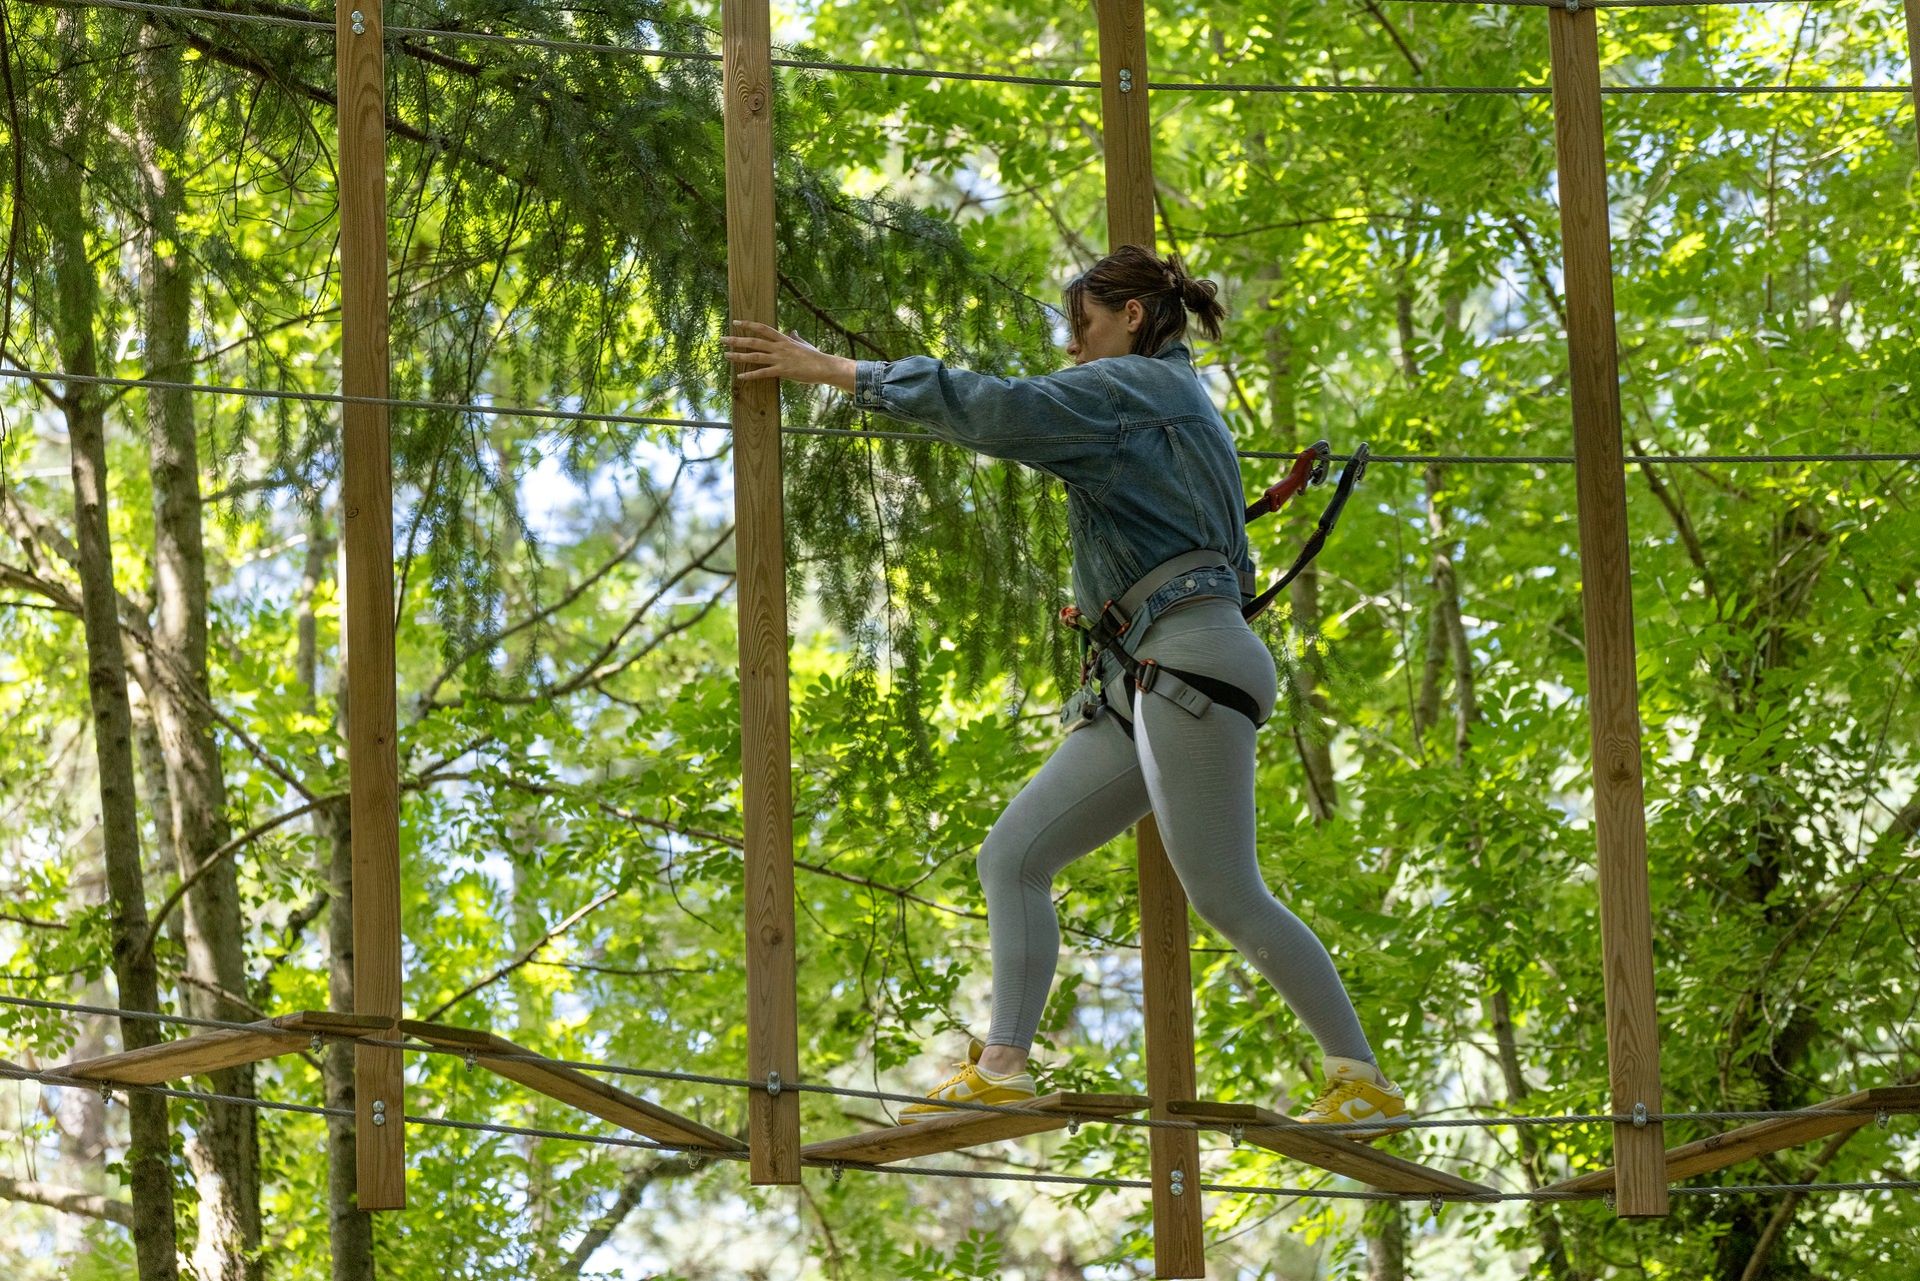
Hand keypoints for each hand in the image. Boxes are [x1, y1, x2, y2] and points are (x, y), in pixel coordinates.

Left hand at [722, 321, 855, 391]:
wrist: (824, 366)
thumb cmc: (815, 356)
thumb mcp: (804, 344)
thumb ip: (796, 337)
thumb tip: (793, 331)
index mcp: (783, 339)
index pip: (762, 328)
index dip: (748, 325)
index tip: (736, 322)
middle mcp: (779, 347)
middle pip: (754, 341)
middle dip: (737, 340)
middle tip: (722, 339)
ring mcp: (780, 359)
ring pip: (755, 356)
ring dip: (739, 356)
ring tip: (726, 355)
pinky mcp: (782, 371)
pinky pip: (763, 373)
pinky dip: (751, 375)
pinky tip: (740, 376)